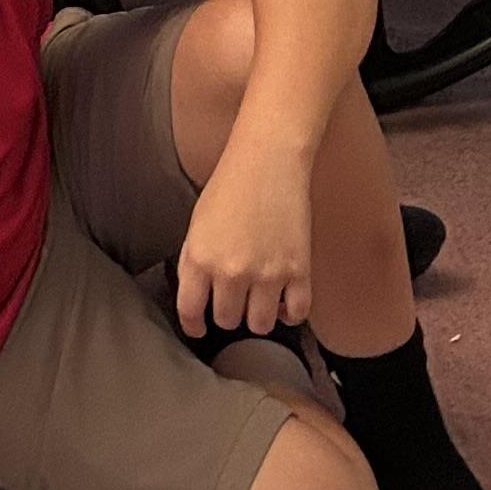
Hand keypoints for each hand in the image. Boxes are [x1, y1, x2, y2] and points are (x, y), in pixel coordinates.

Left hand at [176, 129, 316, 339]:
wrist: (268, 161)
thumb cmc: (230, 186)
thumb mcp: (196, 224)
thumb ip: (193, 262)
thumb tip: (195, 294)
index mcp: (201, 259)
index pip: (190, 311)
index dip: (193, 325)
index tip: (199, 328)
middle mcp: (232, 272)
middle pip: (229, 320)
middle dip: (229, 313)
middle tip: (234, 301)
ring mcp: (268, 274)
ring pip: (261, 324)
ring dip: (258, 316)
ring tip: (259, 301)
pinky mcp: (299, 270)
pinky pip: (297, 313)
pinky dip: (291, 313)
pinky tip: (285, 301)